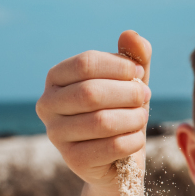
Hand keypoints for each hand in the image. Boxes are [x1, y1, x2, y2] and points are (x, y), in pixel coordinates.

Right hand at [36, 30, 151, 186]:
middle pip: (91, 92)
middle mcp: (48, 105)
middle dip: (128, 92)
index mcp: (56, 79)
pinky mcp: (73, 160)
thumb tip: (132, 35)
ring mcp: (56, 135)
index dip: (119, 66)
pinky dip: (133, 140)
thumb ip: (133, 58)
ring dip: (133, 117)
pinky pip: (112, 147)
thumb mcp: (129, 82)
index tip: (138, 73)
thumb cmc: (120, 112)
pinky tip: (137, 138)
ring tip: (142, 116)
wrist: (117, 160)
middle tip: (146, 95)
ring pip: (102, 122)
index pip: (85, 63)